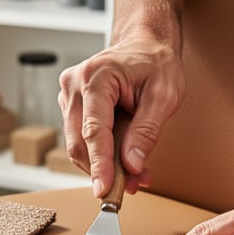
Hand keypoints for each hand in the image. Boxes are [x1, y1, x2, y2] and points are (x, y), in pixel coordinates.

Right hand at [58, 28, 183, 196]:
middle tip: (130, 187)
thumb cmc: (155, 63)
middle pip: (79, 143)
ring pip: (77, 145)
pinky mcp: (70, 105)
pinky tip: (122, 159)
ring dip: (102, 165)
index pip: (93, 131)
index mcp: (96, 77)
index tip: (104, 189)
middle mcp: (74, 85)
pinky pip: (80, 138)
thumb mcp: (164, 96)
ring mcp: (68, 95)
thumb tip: (132, 164)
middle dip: (103, 170)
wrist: (144, 45)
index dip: (99, 164)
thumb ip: (146, 131)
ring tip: (134, 174)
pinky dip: (100, 154)